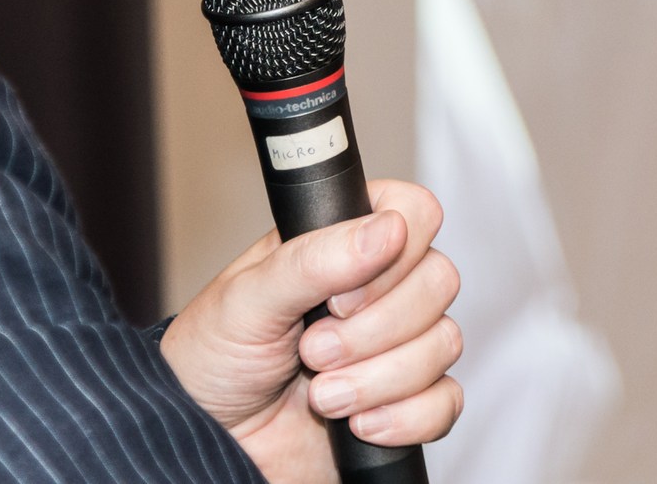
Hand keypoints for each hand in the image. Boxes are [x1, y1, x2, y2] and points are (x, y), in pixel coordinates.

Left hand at [160, 180, 464, 481]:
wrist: (210, 443)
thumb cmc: (213, 360)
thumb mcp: (247, 299)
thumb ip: (313, 260)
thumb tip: (386, 229)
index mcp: (344, 245)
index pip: (414, 213)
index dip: (394, 252)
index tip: (340, 295)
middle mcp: (379, 290)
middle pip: (440, 280)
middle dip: (374, 329)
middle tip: (313, 350)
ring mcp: (397, 345)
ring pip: (444, 342)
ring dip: (378, 378)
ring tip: (320, 393)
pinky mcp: (407, 401)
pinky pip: (446, 401)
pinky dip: (404, 417)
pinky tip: (357, 424)